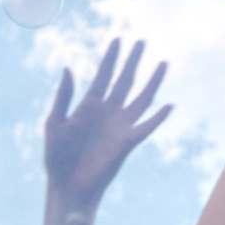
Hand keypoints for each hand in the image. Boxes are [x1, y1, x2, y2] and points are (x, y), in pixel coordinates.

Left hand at [41, 38, 171, 218]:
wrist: (67, 185)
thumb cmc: (56, 156)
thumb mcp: (55, 123)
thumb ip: (63, 96)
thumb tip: (68, 67)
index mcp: (89, 104)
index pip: (104, 74)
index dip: (111, 57)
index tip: (118, 39)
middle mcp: (108, 111)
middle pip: (125, 80)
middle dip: (133, 61)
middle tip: (142, 41)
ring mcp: (119, 125)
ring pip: (141, 98)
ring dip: (152, 81)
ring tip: (163, 63)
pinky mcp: (127, 142)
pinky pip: (147, 127)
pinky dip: (158, 117)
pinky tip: (169, 105)